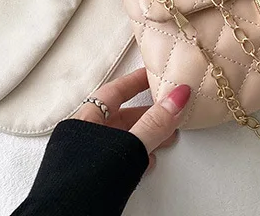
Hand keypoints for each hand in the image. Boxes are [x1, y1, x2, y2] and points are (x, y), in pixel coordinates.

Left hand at [72, 67, 190, 169]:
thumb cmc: (83, 186)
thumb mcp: (126, 148)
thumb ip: (154, 124)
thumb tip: (177, 96)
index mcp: (84, 120)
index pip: (114, 90)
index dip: (136, 81)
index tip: (155, 73)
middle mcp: (82, 136)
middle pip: (120, 116)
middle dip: (148, 114)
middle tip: (170, 109)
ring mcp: (84, 159)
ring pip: (120, 140)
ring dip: (144, 137)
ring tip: (166, 138)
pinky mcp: (91, 180)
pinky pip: (116, 160)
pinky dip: (134, 157)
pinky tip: (145, 163)